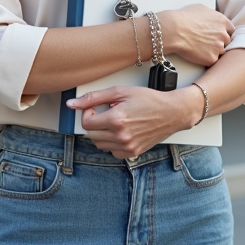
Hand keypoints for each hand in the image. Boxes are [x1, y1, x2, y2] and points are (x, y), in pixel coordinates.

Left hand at [68, 86, 203, 157]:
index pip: (86, 124)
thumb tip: (72, 104)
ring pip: (100, 144)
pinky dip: (112, 143)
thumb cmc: (149, 100)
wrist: (172, 113)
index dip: (88, 113)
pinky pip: (112, 151)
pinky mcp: (133, 153)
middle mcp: (121, 136)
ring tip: (114, 121)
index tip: (96, 108)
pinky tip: (121, 131)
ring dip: (102, 133)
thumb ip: (94, 98)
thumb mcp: (120, 92)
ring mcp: (127, 147)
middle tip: (106, 113)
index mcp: (116, 120)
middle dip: (94, 123)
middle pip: (91, 135)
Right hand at [157, 4, 233, 66]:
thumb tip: (211, 17)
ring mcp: (219, 47)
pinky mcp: (212, 58)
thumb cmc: (183, 18)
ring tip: (200, 49)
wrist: (174, 30)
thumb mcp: (200, 8)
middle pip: (227, 42)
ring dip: (213, 51)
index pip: (231, 30)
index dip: (224, 33)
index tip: (218, 36)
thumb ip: (211, 14)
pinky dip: (206, 59)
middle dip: (219, 43)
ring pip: (220, 52)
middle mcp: (223, 34)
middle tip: (207, 43)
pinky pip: (212, 61)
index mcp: (222, 21)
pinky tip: (198, 55)